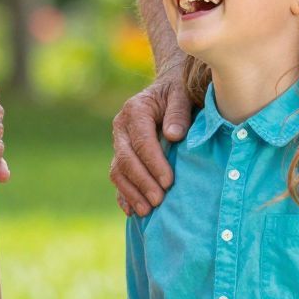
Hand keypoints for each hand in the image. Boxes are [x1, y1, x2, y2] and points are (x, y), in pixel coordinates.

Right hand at [110, 75, 192, 215]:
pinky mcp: (121, 155)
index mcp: (135, 110)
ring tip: (147, 210)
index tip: (169, 181)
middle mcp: (121, 127)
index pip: (142, 141)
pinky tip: (133, 211)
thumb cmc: (178, 92)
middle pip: (126, 159)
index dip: (154, 163)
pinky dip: (123, 195)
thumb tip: (173, 135)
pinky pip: (117, 177)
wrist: (168, 88)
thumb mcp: (181, 94)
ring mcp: (119, 142)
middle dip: (142, 182)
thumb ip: (178, 112)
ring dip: (131, 192)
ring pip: (118, 171)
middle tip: (159, 200)